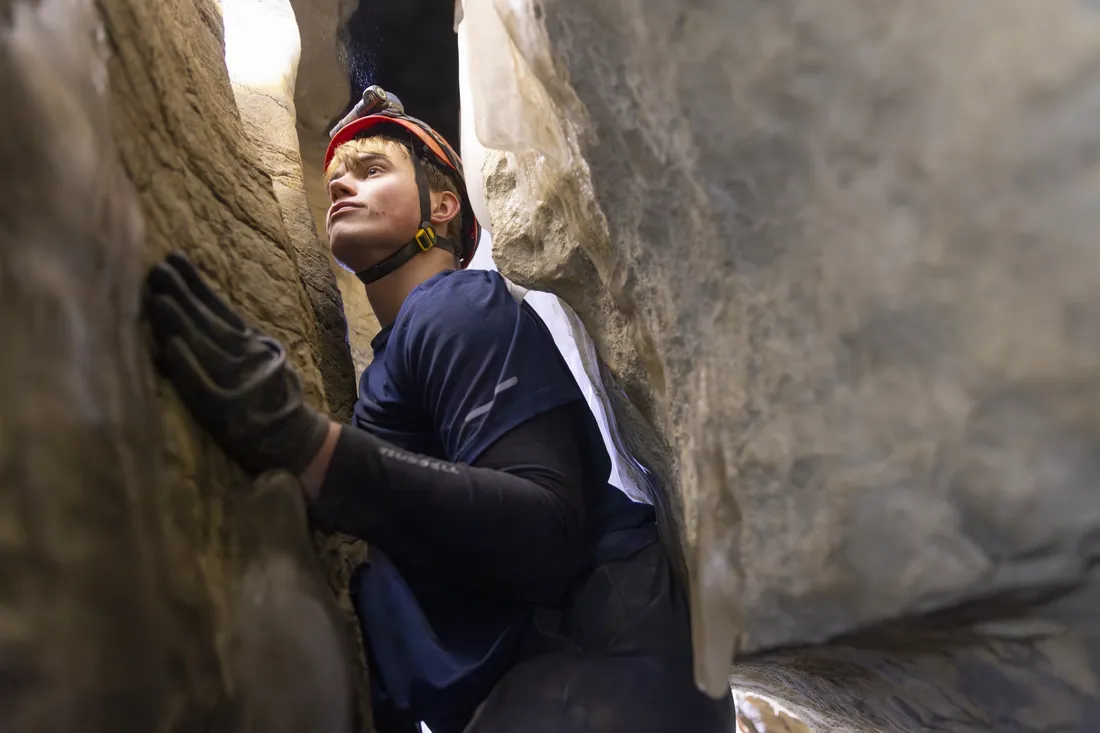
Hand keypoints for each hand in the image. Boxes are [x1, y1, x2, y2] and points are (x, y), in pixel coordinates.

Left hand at [143, 252, 330, 475]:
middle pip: (211, 324)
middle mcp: (252, 360)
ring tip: (157, 297)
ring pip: (205, 349)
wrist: (300, 444)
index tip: (174, 259)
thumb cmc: (276, 402)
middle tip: (157, 269)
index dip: (198, 286)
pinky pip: (203, 388)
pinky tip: (169, 347)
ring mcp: (241, 386)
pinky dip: (186, 367)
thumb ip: (241, 342)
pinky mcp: (229, 415)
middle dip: (183, 295)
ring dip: (179, 322)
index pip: (223, 311)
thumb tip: (203, 318)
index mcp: (258, 346)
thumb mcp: (267, 362)